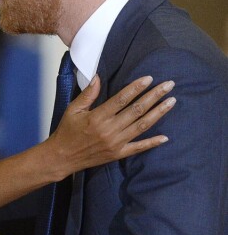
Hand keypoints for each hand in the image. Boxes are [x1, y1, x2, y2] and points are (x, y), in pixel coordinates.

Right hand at [50, 75, 175, 174]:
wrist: (63, 157)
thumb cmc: (67, 131)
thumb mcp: (73, 110)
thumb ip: (88, 94)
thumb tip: (98, 77)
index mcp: (98, 117)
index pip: (122, 99)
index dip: (136, 88)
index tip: (149, 78)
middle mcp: (109, 130)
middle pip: (137, 110)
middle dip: (154, 96)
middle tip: (169, 85)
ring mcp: (116, 143)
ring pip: (142, 126)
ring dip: (158, 113)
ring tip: (171, 102)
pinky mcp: (118, 154)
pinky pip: (138, 148)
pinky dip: (152, 143)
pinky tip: (165, 137)